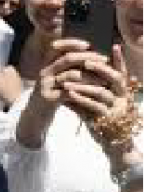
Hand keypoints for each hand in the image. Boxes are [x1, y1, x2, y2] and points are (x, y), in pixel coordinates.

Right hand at [35, 39, 106, 107]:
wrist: (36, 114)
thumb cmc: (53, 93)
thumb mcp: (57, 77)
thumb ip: (68, 65)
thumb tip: (89, 50)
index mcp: (46, 64)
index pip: (57, 47)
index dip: (72, 44)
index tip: (88, 45)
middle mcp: (44, 72)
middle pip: (67, 59)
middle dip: (88, 58)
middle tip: (104, 60)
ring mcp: (45, 85)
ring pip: (71, 75)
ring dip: (91, 76)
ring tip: (105, 79)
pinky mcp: (48, 99)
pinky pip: (69, 92)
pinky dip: (84, 92)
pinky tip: (96, 93)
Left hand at [64, 45, 140, 163]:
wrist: (115, 145)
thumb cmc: (106, 120)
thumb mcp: (101, 103)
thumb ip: (91, 90)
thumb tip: (74, 75)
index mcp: (124, 92)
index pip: (123, 72)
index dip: (119, 60)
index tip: (115, 46)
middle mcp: (123, 98)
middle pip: (115, 79)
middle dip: (100, 68)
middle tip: (86, 60)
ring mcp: (117, 109)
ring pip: (101, 92)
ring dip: (84, 84)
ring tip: (68, 79)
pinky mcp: (108, 120)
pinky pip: (94, 107)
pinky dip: (81, 99)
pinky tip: (69, 95)